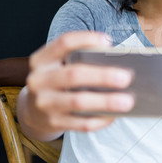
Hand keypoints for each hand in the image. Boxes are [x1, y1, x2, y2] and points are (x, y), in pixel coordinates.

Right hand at [18, 31, 135, 140]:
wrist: (33, 112)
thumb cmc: (57, 82)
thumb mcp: (59, 66)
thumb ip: (81, 59)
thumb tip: (118, 62)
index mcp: (42, 60)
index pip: (63, 43)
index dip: (86, 39)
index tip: (107, 41)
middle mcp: (39, 80)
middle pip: (73, 75)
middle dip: (102, 76)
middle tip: (126, 77)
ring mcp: (44, 103)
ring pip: (78, 102)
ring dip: (106, 101)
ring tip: (127, 101)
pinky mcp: (53, 122)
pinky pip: (81, 123)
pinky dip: (100, 119)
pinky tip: (114, 116)